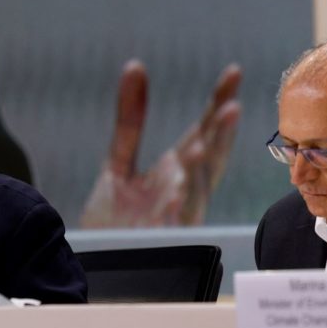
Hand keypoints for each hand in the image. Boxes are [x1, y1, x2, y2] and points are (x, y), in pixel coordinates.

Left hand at [79, 60, 240, 227]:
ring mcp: (176, 212)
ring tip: (204, 141)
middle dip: (221, 131)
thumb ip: (131, 116)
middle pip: (210, 154)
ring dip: (201, 166)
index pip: (204, 129)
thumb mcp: (119, 159)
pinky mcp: (162, 234)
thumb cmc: (114, 218)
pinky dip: (178, 199)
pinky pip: (174, 215)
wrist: (93, 259)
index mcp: (177, 169)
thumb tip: (135, 67)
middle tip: (232, 103)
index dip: (219, 101)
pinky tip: (178, 180)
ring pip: (196, 187)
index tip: (233, 73)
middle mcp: (184, 189)